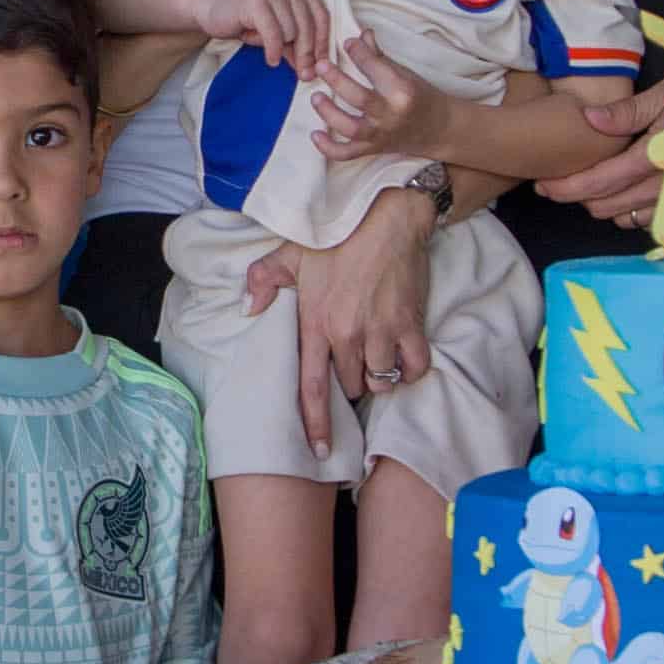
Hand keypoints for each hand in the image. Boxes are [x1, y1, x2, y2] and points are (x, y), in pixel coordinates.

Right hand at [184, 0, 333, 74]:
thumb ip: (295, 42)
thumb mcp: (276, 28)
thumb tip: (313, 67)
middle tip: (304, 75)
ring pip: (292, 32)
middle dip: (307, 54)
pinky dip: (272, 51)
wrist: (207, 6)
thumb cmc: (243, 17)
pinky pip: (275, 35)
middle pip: (309, 26)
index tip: (322, 65)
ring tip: (260, 41)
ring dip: (280, 47)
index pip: (321, 15)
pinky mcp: (257, 0)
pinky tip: (269, 59)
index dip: (323, 43)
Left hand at [244, 185, 441, 430]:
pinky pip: (414, 367)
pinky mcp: (410, 324)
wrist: (385, 213)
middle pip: (347, 386)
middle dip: (347, 384)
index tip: (318, 450)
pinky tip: (402, 359)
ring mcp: (381, 331)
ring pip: (379, 381)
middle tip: (349, 364)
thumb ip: (263, 280)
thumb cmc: (337, 232)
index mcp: (315, 323)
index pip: (312, 388)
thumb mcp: (290, 251)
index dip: (315, 424)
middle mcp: (347, 335)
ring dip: (376, 378)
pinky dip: (409, 370)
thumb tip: (248, 308)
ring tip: (374, 360)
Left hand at [304, 36, 467, 164]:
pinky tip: (315, 134)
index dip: (358, 53)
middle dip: (337, 80)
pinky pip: (347, 154)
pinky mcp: (374, 149)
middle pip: (359, 98)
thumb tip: (361, 35)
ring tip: (315, 97)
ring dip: (329, 113)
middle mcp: (391, 114)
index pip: (375, 68)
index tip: (347, 43)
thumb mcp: (406, 74)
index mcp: (403, 91)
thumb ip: (380, 57)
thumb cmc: (422, 97)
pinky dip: (329, 148)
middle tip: (321, 65)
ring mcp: (381, 134)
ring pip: (351, 128)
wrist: (440, 129)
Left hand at [530, 81, 663, 228]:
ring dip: (603, 206)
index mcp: (658, 153)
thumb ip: (627, 112)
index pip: (600, 182)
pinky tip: (623, 194)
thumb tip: (588, 119)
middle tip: (559, 184)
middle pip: (608, 205)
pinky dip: (630, 212)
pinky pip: (650, 221)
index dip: (567, 187)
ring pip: (626, 218)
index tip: (544, 184)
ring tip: (590, 187)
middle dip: (578, 198)